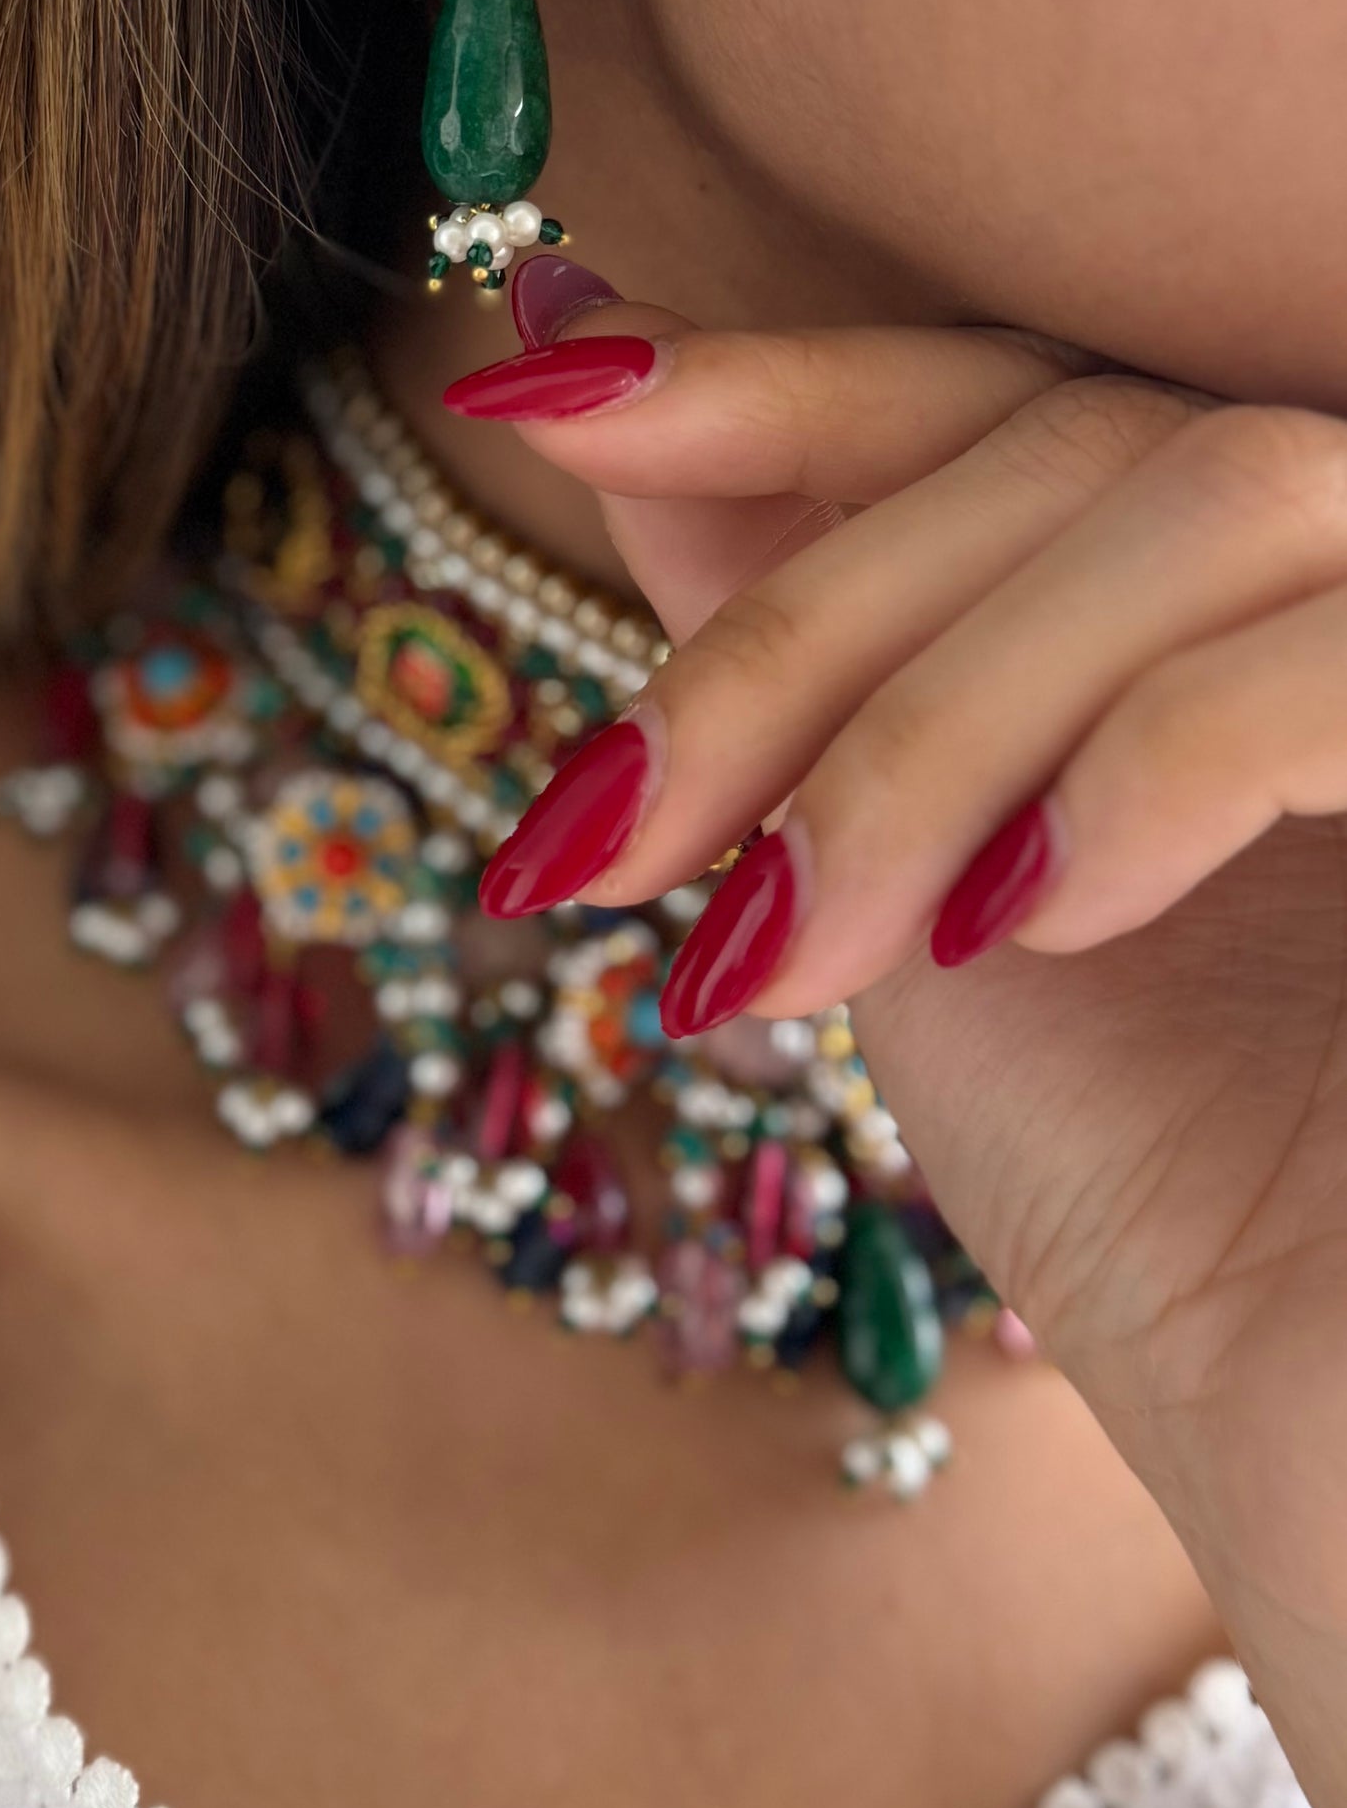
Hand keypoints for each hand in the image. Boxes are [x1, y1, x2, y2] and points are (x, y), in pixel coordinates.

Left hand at [451, 280, 1346, 1807]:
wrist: (1343, 1443)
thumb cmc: (1148, 1181)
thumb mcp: (902, 860)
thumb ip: (791, 619)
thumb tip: (583, 363)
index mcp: (1232, 578)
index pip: (1010, 381)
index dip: (779, 377)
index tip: (541, 398)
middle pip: (1065, 433)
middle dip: (793, 637)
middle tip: (608, 847)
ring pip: (1198, 491)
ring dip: (933, 729)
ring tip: (796, 952)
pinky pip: (1338, 653)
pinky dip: (1147, 761)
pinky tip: (1033, 926)